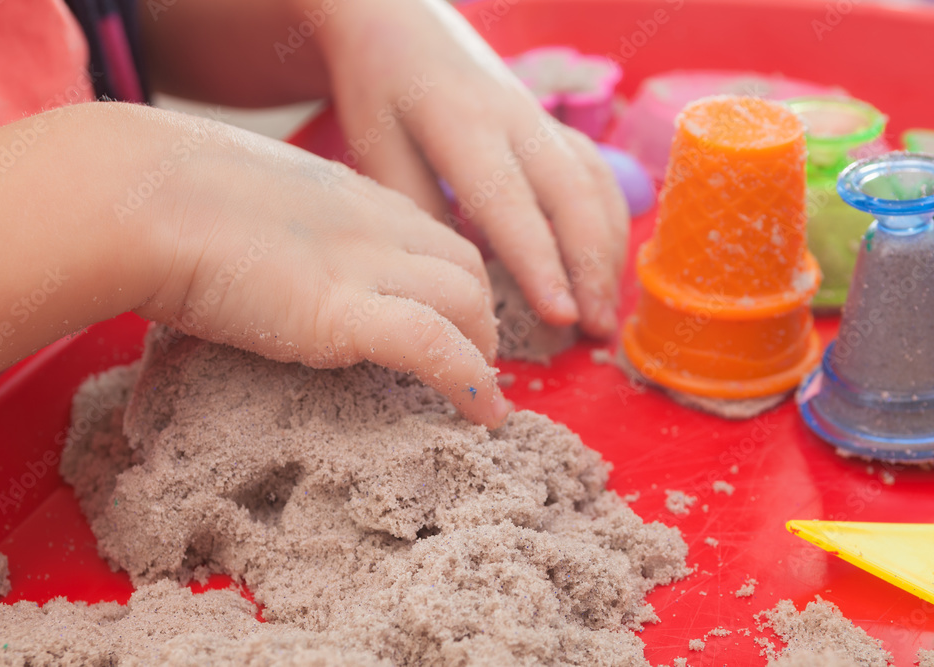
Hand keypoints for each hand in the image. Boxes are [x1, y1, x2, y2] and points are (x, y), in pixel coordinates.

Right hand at [137, 107, 507, 426]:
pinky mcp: (339, 312)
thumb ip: (271, 225)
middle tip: (471, 356)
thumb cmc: (159, 196)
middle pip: (465, 263)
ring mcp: (361, 265)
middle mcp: (369, 223)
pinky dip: (470, 381)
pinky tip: (483, 415)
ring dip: (483, 349)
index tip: (446, 313)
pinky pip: (434, 346)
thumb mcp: (238, 198)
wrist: (134, 197)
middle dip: (480, 314)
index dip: (448, 276)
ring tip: (480, 393)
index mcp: (345, 196)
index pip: (427, 231)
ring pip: (467, 298)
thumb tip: (260, 258)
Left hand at [304, 0, 628, 336]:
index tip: (561, 315)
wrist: (399, 18)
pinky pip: (594, 173)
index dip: (540, 262)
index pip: (511, 202)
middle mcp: (515, 118)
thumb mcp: (376, 144)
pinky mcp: (550, 123)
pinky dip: (609, 222)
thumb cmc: (378, 86)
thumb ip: (417, 206)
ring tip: (604, 313)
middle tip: (593, 330)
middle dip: (590, 267)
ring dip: (608, 251)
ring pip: (594, 184)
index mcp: (463, 122)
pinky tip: (606, 264)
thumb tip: (460, 272)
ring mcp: (540, 118)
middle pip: (572, 195)